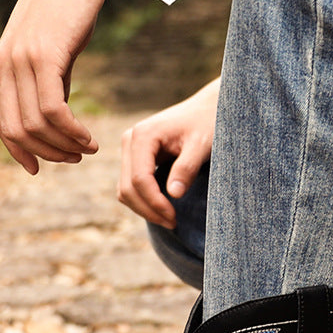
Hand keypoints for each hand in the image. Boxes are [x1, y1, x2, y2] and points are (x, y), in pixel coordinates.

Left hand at [0, 0, 127, 173]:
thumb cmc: (68, 5)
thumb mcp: (52, 48)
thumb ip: (48, 81)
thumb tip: (55, 114)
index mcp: (2, 65)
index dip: (17, 151)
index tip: (39, 167)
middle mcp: (5, 64)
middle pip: (16, 130)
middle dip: (46, 153)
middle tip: (74, 158)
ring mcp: (22, 59)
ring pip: (36, 124)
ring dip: (64, 146)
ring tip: (88, 149)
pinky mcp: (45, 55)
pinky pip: (54, 109)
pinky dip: (72, 132)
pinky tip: (89, 137)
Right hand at [118, 77, 218, 226]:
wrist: (207, 108)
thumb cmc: (207, 123)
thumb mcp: (202, 144)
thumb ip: (187, 167)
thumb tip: (174, 194)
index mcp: (143, 135)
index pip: (140, 179)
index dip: (155, 203)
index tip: (174, 218)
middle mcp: (130, 140)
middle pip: (128, 188)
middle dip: (149, 210)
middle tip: (173, 223)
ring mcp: (130, 149)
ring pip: (125, 190)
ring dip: (144, 209)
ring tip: (169, 219)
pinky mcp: (135, 157)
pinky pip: (131, 186)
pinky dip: (143, 201)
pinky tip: (163, 208)